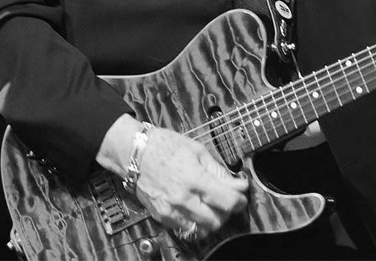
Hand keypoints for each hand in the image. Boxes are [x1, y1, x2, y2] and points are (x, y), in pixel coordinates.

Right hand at [98, 116, 248, 237]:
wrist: (133, 152)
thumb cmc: (164, 146)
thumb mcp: (197, 150)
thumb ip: (219, 171)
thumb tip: (238, 184)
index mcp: (194, 179)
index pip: (227, 201)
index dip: (240, 201)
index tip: (242, 196)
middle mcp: (183, 198)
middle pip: (217, 220)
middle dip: (227, 212)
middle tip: (226, 201)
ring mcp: (170, 210)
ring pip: (201, 229)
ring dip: (211, 220)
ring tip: (211, 207)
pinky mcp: (161, 216)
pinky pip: (184, 229)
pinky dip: (194, 223)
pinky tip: (195, 210)